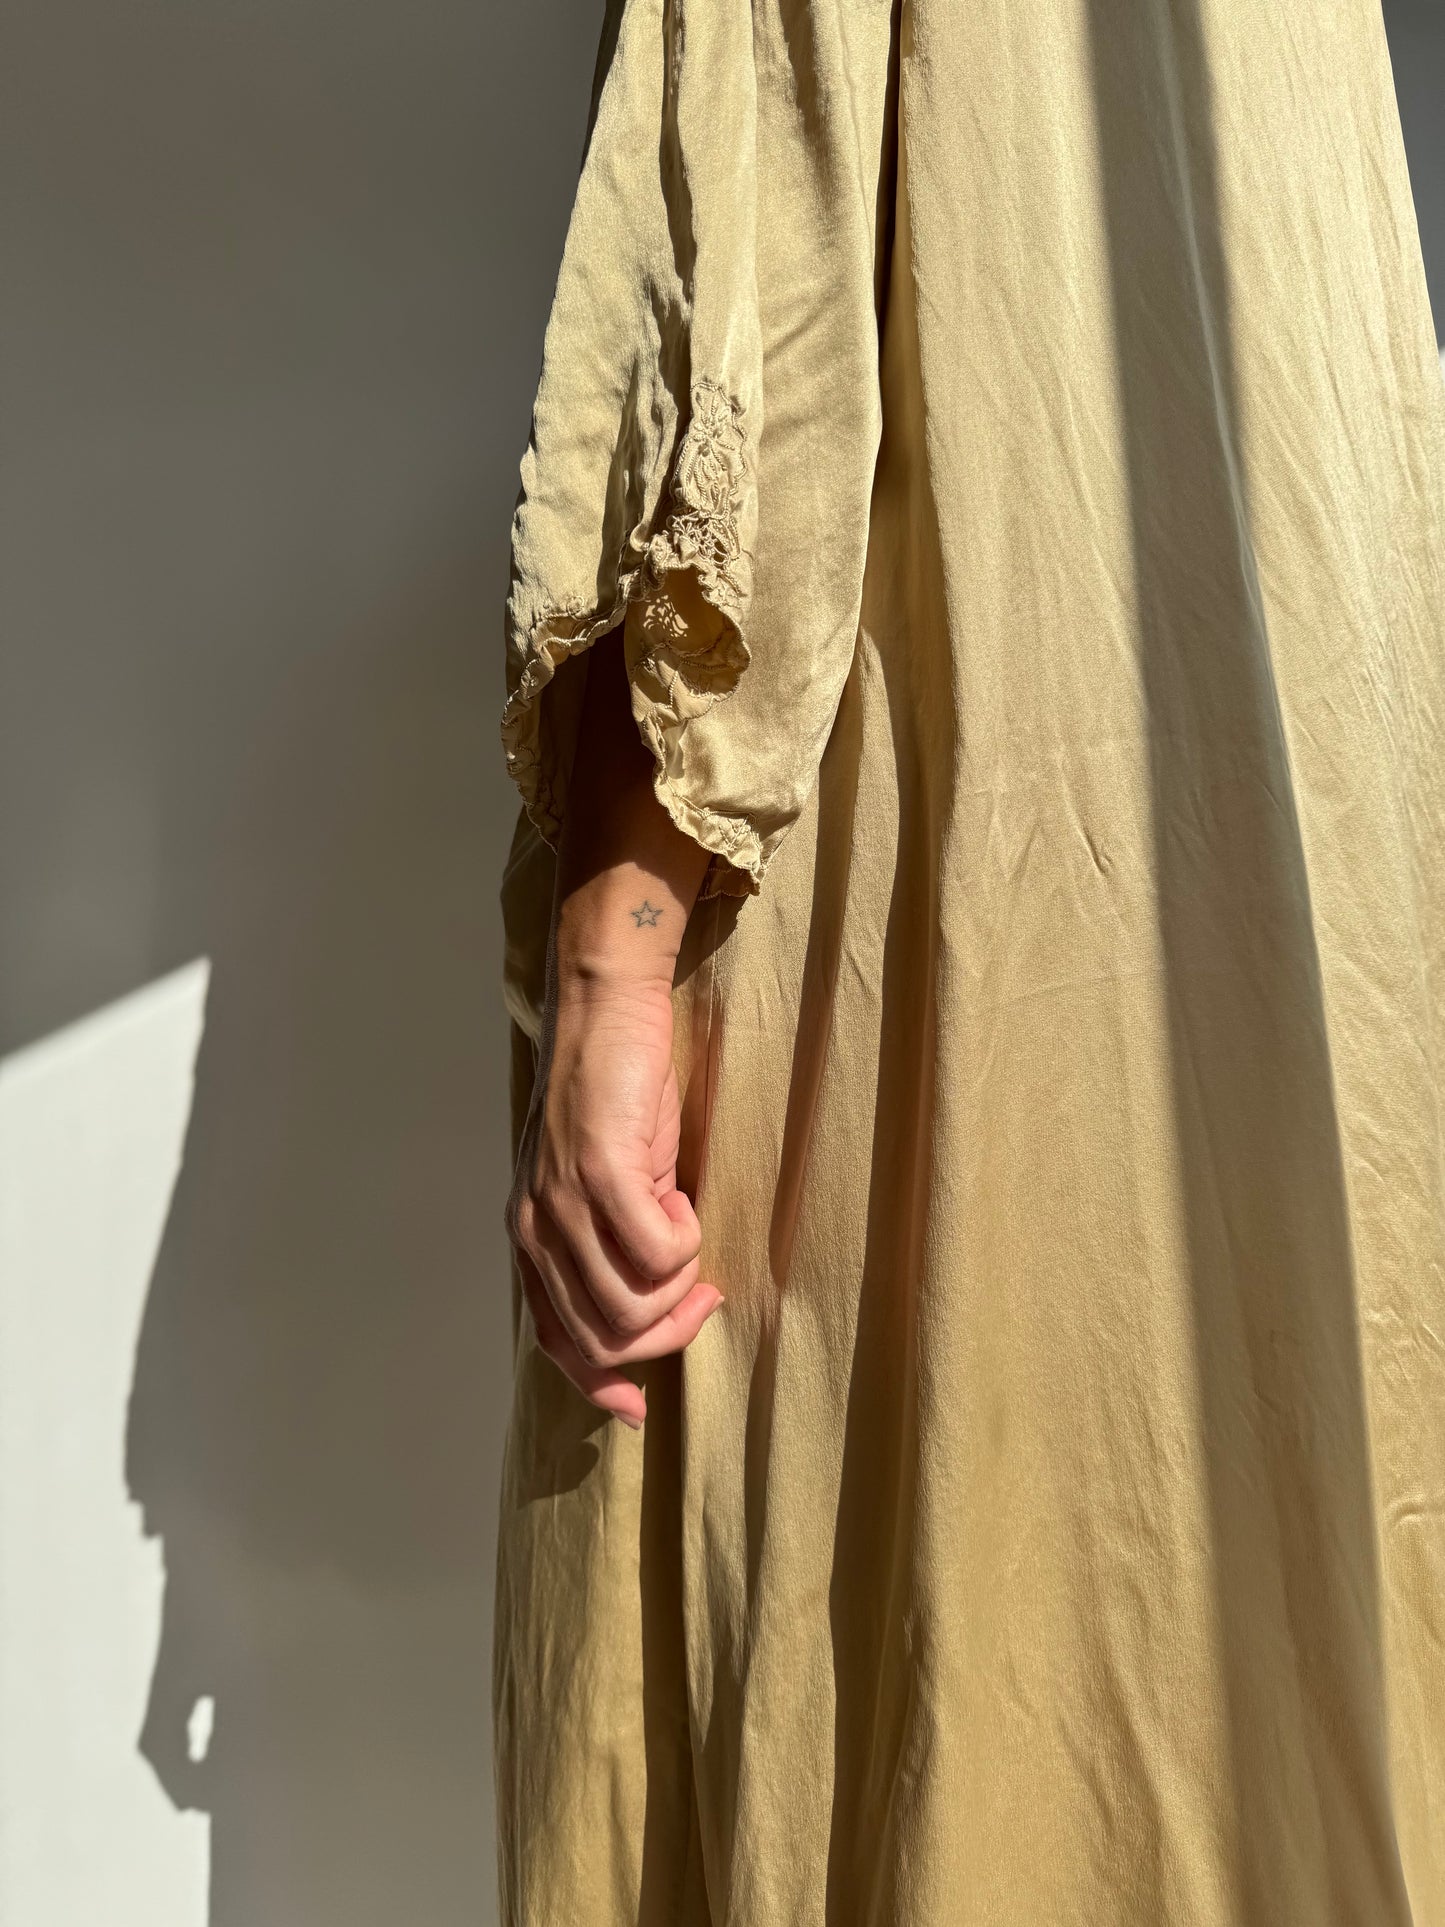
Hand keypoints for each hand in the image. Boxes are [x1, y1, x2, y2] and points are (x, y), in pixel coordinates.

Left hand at [506, 972, 721, 1427]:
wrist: (605, 1010)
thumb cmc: (616, 1093)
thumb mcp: (602, 1184)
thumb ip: (609, 1245)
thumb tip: (652, 1316)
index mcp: (531, 1238)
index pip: (556, 1342)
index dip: (601, 1382)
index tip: (640, 1406)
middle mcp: (536, 1230)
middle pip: (605, 1338)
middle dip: (666, 1332)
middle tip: (703, 1292)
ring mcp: (563, 1204)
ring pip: (634, 1306)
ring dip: (680, 1285)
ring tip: (687, 1232)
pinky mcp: (600, 1175)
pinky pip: (661, 1254)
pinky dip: (687, 1239)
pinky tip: (681, 1197)